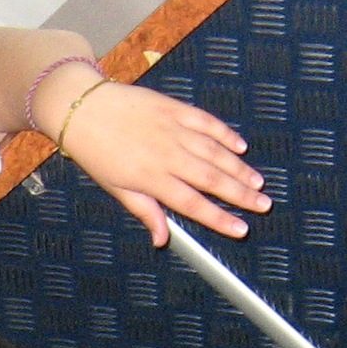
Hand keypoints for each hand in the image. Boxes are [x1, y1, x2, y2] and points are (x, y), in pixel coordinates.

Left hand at [43, 76, 271, 244]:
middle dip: (241, 195)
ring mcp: (173, 129)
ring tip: (257, 182)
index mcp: (151, 178)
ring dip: (239, 168)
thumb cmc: (96, 151)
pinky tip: (240, 146)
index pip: (193, 204)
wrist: (82, 108)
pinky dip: (226, 134)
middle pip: (212, 179)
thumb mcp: (116, 188)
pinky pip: (207, 122)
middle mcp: (167, 154)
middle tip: (263, 205)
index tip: (240, 229)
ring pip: (215, 151)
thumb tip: (161, 239)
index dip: (219, 218)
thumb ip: (145, 211)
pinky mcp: (175, 108)